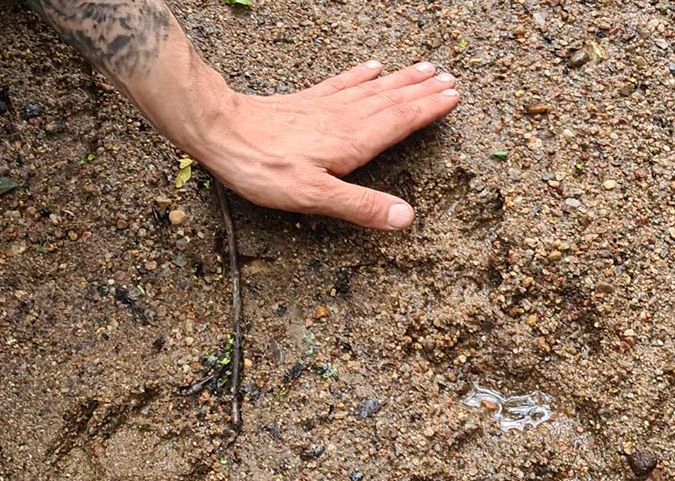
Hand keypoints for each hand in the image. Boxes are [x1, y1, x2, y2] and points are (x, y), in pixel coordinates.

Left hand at [191, 61, 459, 229]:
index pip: (401, 121)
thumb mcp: (315, 197)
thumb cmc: (265, 169)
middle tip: (448, 78)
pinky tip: (372, 67)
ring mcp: (325, 108)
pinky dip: (361, 76)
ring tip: (423, 69)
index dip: (428, 109)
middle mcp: (345, 119)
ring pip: (373, 90)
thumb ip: (361, 206)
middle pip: (392, 101)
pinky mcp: (305, 103)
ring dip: (401, 80)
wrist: (221, 132)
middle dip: (422, 90)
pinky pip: (342, 84)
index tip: (453, 96)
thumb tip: (406, 218)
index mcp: (353, 142)